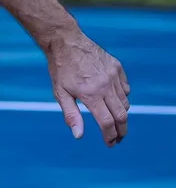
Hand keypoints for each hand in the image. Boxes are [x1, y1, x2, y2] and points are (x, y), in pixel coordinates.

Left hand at [47, 31, 130, 146]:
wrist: (67, 43)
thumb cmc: (61, 71)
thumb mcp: (60, 95)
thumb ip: (71, 116)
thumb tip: (79, 136)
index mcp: (92, 95)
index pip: (106, 122)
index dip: (110, 136)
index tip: (110, 144)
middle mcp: (106, 86)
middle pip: (121, 115)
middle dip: (121, 130)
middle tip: (118, 139)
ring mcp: (114, 76)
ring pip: (125, 102)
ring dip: (122, 115)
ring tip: (115, 124)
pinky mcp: (117, 68)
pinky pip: (125, 88)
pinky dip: (123, 99)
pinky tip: (114, 103)